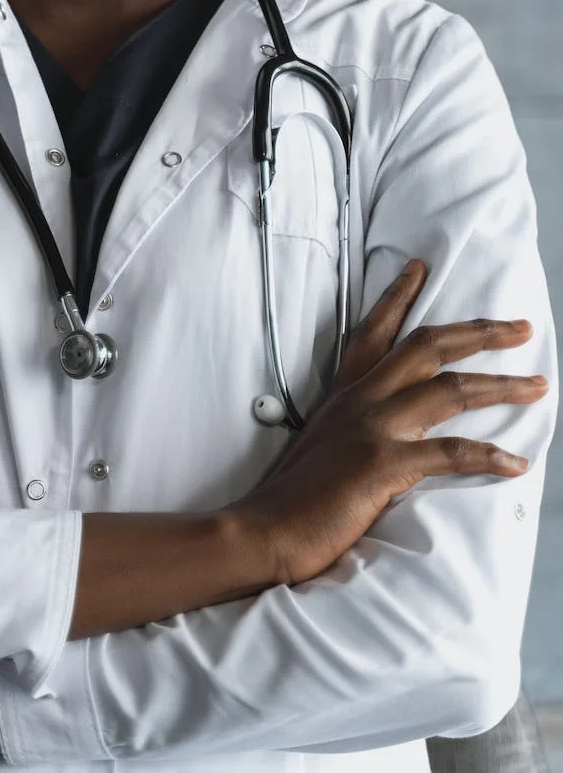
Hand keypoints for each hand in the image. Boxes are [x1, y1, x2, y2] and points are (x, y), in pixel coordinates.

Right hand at [235, 259, 548, 585]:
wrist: (262, 529)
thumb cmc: (290, 499)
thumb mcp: (320, 446)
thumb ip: (350, 432)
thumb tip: (377, 438)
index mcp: (343, 395)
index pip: (373, 332)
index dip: (397, 297)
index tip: (419, 269)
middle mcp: (359, 401)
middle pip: (426, 346)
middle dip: (478, 331)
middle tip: (519, 326)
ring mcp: (372, 428)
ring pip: (449, 390)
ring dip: (501, 385)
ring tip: (537, 385)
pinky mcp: (382, 463)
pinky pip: (449, 453)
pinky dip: (488, 457)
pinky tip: (516, 464)